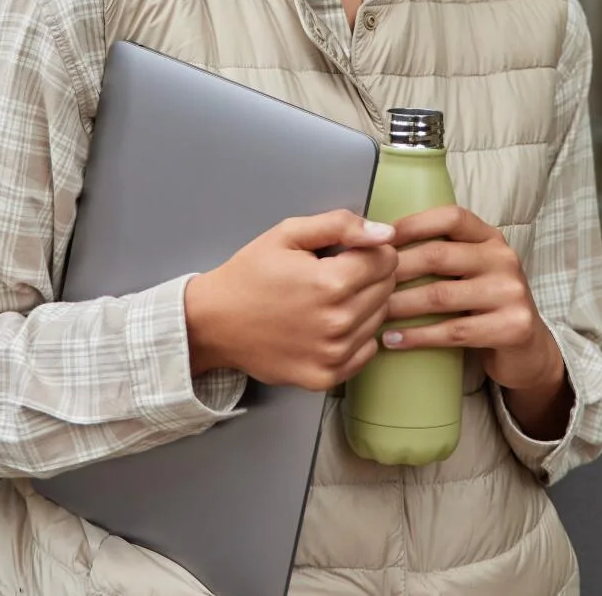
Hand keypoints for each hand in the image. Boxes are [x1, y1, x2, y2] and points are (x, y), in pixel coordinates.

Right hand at [185, 210, 399, 391]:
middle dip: (368, 275)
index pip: (386, 259)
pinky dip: (355, 336)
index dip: (369, 249)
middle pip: (387, 288)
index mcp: (331, 283)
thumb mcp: (287, 234)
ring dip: (363, 305)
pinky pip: (367, 351)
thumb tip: (384, 232)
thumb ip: (340, 226)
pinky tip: (327, 325)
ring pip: (379, 319)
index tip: (346, 253)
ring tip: (326, 299)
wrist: (214, 323)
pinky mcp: (326, 376)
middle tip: (332, 275)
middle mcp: (338, 322)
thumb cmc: (250, 275)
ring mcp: (333, 354)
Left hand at [381, 207, 564, 395]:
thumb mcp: (472, 271)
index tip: (379, 239)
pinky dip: (417, 336)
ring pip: (441, 296)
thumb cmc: (484, 306)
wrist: (527, 350)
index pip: (451, 218)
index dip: (412, 224)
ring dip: (399, 306)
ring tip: (372, 313)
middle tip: (362, 281)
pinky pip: (452, 331)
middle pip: (438, 256)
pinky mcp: (512, 327)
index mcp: (491, 239)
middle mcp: (504, 259)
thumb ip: (443, 255)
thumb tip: (379, 245)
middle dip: (395, 269)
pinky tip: (392, 340)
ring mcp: (511, 293)